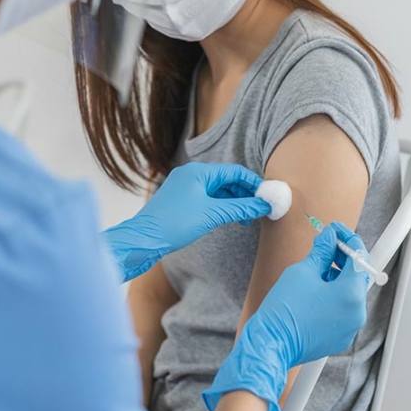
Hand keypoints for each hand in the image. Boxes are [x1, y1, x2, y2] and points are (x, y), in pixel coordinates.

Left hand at [104, 163, 271, 282]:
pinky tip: (230, 218)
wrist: (143, 239)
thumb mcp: (212, 214)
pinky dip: (221, 206)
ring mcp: (185, 187)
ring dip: (233, 202)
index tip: (267, 197)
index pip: (234, 171)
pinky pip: (208, 198)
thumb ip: (240, 208)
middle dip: (244, 194)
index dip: (253, 183)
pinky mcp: (182, 200)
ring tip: (246, 219)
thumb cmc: (174, 224)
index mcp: (198, 172)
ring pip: (217, 190)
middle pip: (227, 179)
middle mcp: (191, 175)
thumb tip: (263, 205)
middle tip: (259, 210)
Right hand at [202, 223, 369, 410]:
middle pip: (356, 277)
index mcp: (351, 295)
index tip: (335, 229)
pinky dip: (333, 297)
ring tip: (314, 271)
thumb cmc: (284, 309)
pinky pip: (342, 311)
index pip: (359, 258)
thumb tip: (329, 238)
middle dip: (342, 259)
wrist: (271, 343)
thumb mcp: (302, 271)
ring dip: (336, 278)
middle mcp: (357, 313)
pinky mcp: (339, 338)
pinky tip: (314, 292)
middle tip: (324, 245)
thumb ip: (322, 251)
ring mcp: (349, 328)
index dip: (347, 239)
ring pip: (349, 294)